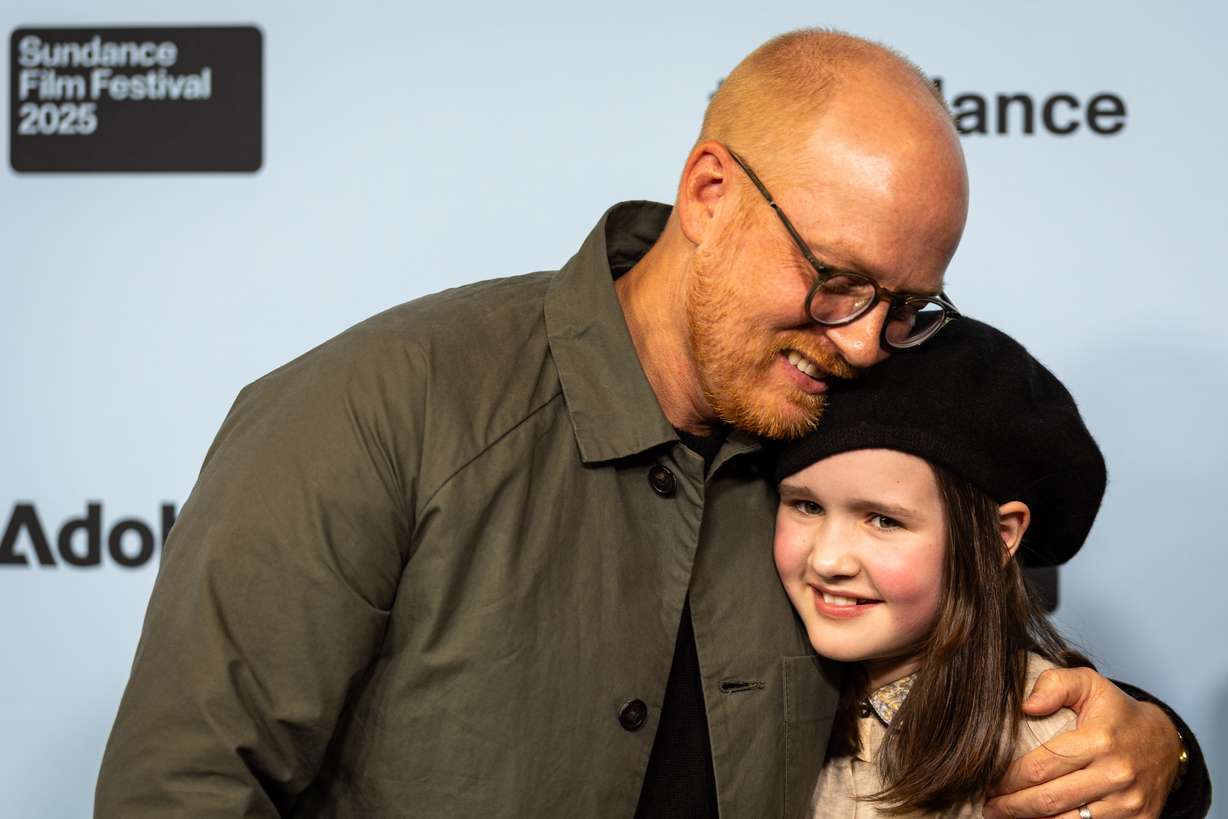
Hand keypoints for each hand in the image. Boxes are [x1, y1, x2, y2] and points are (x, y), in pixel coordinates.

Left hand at [983, 667, 1179, 818]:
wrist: (1165, 742)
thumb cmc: (1116, 712)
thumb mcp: (1088, 684)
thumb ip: (1054, 685)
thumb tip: (1025, 705)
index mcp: (1099, 740)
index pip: (1040, 767)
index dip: (1008, 779)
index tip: (988, 781)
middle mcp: (1116, 775)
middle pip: (1049, 800)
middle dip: (1012, 807)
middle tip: (989, 806)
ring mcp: (1129, 804)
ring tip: (1007, 816)